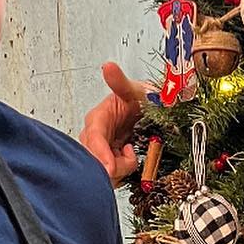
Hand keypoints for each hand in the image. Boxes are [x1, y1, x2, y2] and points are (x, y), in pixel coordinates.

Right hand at [80, 61, 149, 186]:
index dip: (100, 155)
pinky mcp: (109, 161)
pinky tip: (130, 157)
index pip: (93, 139)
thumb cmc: (141, 99)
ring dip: (120, 169)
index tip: (109, 168)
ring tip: (132, 152)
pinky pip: (111, 176)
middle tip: (130, 158)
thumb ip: (120, 82)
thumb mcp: (134, 89)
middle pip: (94, 160)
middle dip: (112, 166)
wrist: (150, 110)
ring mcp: (101, 150)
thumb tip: (108, 67)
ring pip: (102, 172)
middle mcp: (96, 137)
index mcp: (98, 119)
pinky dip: (123, 172)